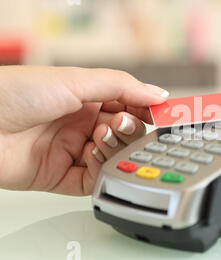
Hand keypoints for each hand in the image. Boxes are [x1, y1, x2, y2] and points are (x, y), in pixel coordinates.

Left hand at [0, 66, 168, 195]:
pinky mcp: (60, 176)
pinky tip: (96, 157)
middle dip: (129, 130)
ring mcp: (72, 150)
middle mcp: (81, 124)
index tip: (165, 115)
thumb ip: (121, 86)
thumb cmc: (15, 92)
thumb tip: (159, 94)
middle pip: (124, 134)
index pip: (128, 105)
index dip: (147, 110)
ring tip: (101, 138)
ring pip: (112, 157)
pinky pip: (94, 180)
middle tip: (119, 124)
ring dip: (114, 149)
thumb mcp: (75, 80)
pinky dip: (102, 171)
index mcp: (86, 98)